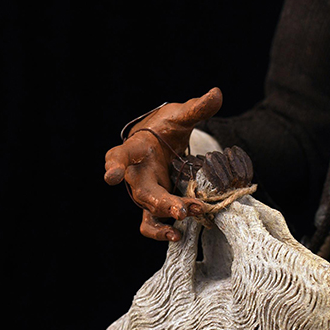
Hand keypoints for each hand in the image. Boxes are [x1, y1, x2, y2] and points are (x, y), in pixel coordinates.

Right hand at [104, 87, 222, 240]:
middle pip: (141, 191)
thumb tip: (217, 94)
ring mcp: (143, 192)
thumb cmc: (165, 128)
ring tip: (186, 220)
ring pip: (148, 210)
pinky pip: (151, 223)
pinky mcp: (153, 205)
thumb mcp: (181, 115)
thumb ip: (197, 108)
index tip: (112, 176)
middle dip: (161, 202)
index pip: (121, 155)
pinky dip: (162, 231)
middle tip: (182, 210)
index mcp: (136, 149)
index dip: (115, 166)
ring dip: (167, 217)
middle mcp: (135, 174)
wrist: (161, 141)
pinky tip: (179, 235)